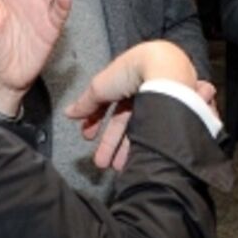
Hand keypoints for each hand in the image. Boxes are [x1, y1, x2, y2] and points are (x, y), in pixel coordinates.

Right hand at [64, 41, 197, 169]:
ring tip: (117, 168)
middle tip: (101, 162)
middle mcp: (141, 90)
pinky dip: (144, 146)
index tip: (87, 136)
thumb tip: (68, 113)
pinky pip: (154, 133)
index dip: (95, 121)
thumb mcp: (99, 87)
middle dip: (110, 142)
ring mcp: (157, 102)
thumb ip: (85, 102)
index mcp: (124, 80)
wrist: (165, 70)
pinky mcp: (170, 115)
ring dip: (126, 150)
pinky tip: (136, 160)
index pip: (107, 104)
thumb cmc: (130, 71)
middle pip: (123, 121)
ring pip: (139, 129)